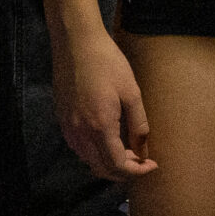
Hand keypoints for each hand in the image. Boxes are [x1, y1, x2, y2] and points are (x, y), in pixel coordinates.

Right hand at [54, 25, 156, 180]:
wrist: (76, 45)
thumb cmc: (108, 64)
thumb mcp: (131, 92)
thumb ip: (138, 125)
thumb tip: (143, 151)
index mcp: (99, 127)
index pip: (116, 165)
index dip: (136, 171)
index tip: (152, 165)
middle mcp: (80, 134)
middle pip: (100, 168)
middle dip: (123, 171)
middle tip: (142, 160)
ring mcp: (68, 128)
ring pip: (88, 160)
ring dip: (109, 162)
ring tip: (129, 150)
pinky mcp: (62, 121)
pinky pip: (79, 148)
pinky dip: (95, 153)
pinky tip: (109, 140)